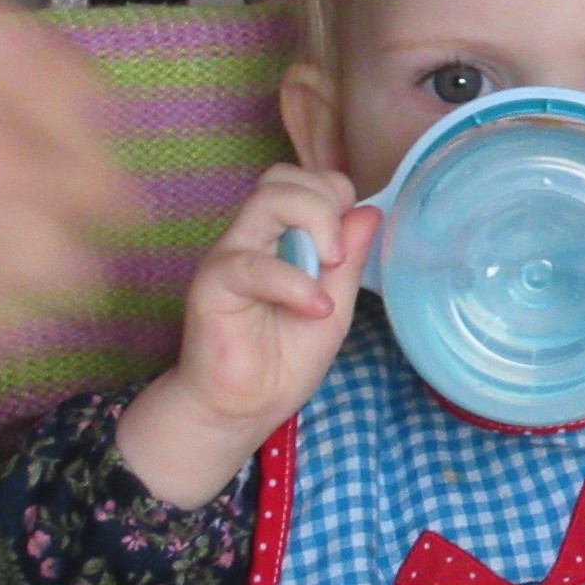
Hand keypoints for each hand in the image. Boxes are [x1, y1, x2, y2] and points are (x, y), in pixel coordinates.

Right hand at [118, 166, 378, 508]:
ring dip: (314, 223)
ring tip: (331, 269)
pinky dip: (294, 283)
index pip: (305, 179)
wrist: (244, 407)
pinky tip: (316, 309)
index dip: (335, 195)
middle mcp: (252, 236)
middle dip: (326, 200)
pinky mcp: (213, 285)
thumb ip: (349, 260)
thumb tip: (370, 210)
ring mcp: (230, 255)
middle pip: (283, 177)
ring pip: (267, 199)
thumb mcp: (335, 305)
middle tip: (339, 255)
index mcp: (280, 235)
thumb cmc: (285, 357)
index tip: (350, 243)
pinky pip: (252, 263)